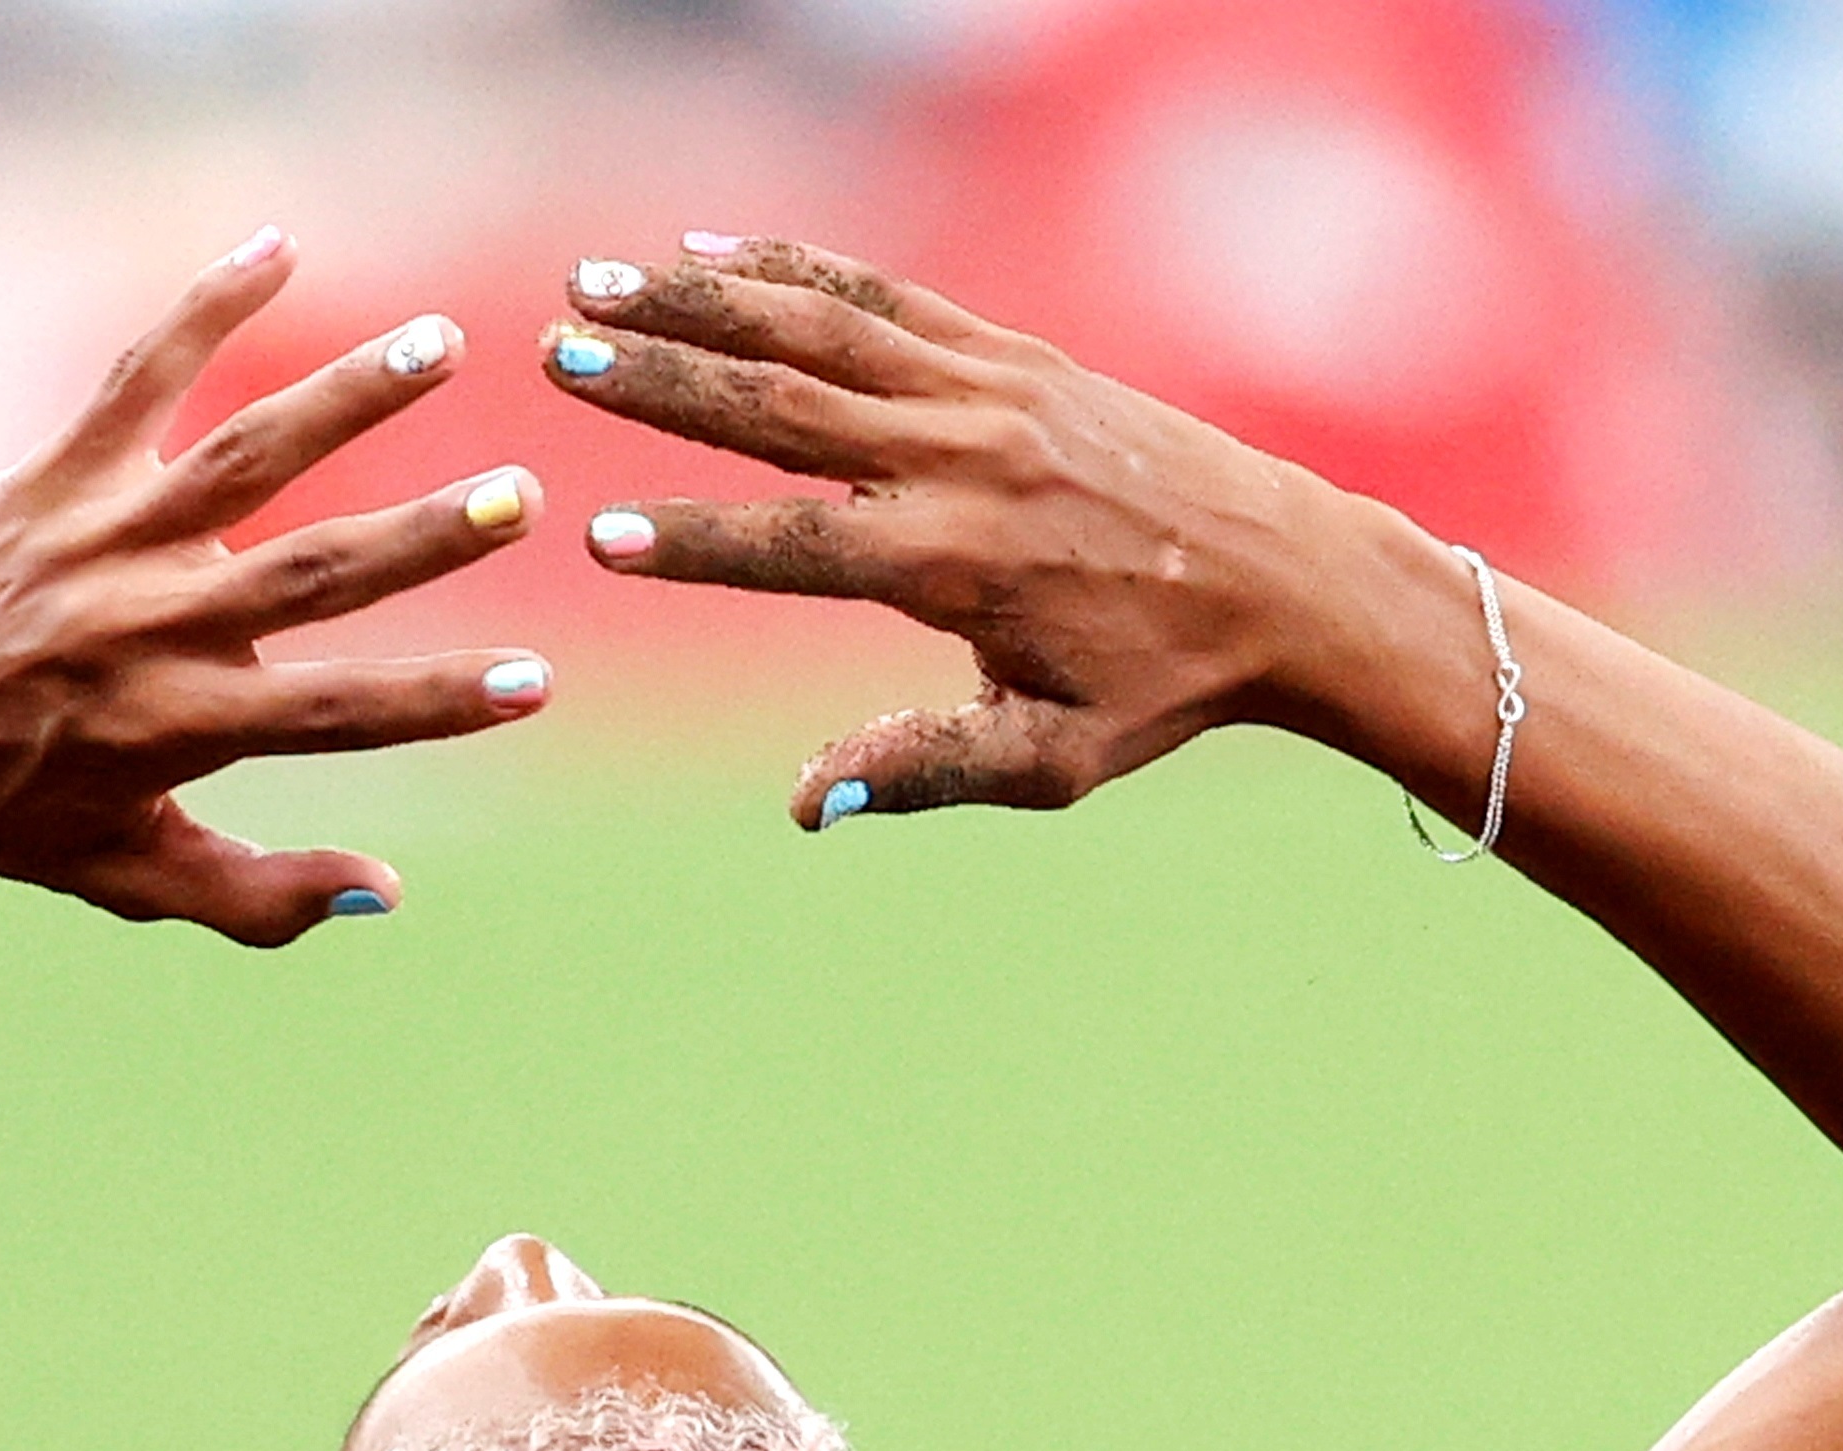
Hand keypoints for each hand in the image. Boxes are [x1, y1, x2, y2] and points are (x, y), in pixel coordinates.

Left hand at [0, 229, 551, 944]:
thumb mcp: (130, 875)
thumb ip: (260, 896)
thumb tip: (387, 892)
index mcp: (183, 726)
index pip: (342, 713)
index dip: (442, 700)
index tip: (536, 684)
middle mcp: (151, 627)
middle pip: (316, 574)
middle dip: (428, 536)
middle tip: (522, 493)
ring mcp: (103, 540)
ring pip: (248, 456)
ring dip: (349, 398)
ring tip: (437, 346)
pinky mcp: (53, 477)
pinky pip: (138, 376)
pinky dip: (206, 307)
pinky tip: (279, 246)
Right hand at [539, 236, 1374, 826]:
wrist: (1288, 574)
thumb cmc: (1163, 686)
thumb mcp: (1050, 760)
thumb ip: (922, 771)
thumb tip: (806, 808)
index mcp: (957, 567)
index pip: (791, 550)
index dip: (688, 544)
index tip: (594, 539)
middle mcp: (963, 460)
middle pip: (783, 409)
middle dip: (659, 380)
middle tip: (554, 355)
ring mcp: (988, 392)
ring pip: (819, 331)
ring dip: (697, 303)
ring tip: (592, 287)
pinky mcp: (1013, 354)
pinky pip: (884, 298)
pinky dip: (792, 270)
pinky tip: (707, 251)